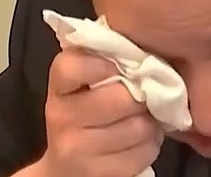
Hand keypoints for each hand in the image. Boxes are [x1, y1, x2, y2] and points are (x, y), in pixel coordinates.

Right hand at [38, 48, 163, 176]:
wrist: (66, 169)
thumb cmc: (87, 113)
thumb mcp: (87, 83)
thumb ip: (107, 60)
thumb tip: (145, 46)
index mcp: (59, 86)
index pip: (74, 65)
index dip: (104, 64)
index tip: (118, 67)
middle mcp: (61, 116)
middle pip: (120, 98)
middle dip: (142, 96)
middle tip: (143, 96)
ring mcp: (76, 148)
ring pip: (138, 126)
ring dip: (151, 123)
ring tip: (143, 119)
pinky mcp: (97, 173)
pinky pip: (144, 152)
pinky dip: (151, 146)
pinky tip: (141, 141)